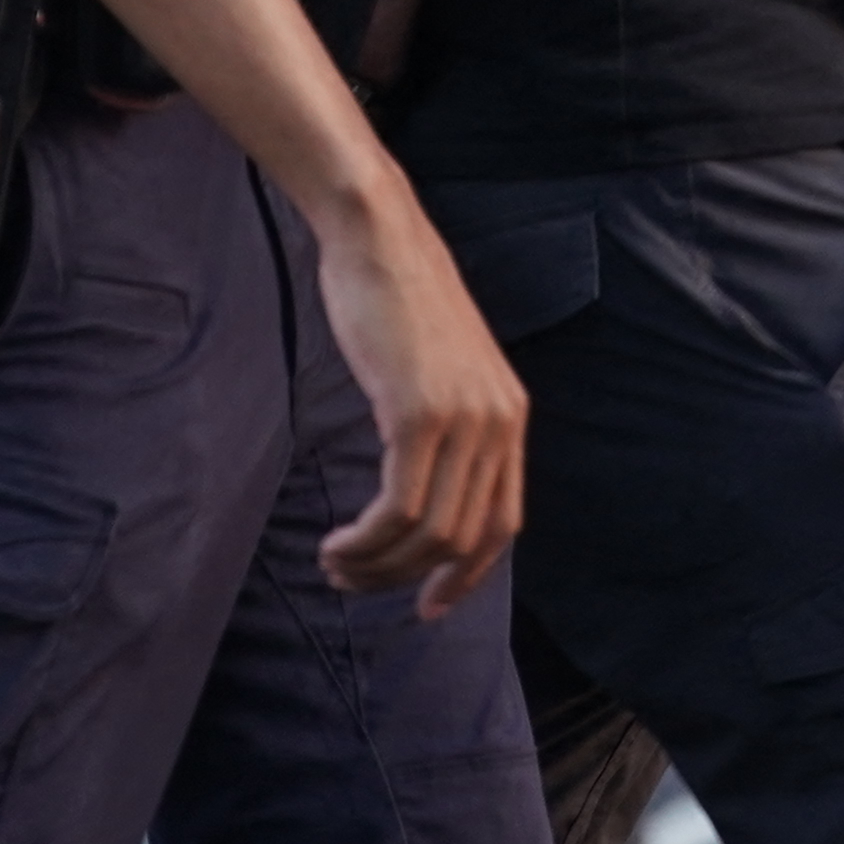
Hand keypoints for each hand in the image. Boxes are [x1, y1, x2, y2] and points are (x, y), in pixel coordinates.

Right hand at [302, 179, 527, 613]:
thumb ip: (447, 424)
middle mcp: (499, 423)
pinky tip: (336, 543)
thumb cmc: (396, 299)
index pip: (502, 526)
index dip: (466, 577)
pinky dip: (365, 541)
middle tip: (351, 580)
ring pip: (429, 533)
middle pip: (461, 540)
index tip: (425, 607)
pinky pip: (398, 509)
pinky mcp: (420, 413)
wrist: (379, 237)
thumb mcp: (440, 369)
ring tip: (334, 565)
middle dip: (403, 577)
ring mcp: (464, 419)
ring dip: (376, 566)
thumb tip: (423, 487)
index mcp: (509, 416)